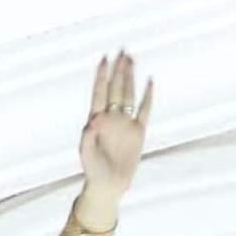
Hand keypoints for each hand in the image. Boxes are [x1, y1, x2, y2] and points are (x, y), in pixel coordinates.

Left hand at [79, 50, 152, 198]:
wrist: (108, 185)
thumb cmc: (93, 170)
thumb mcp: (86, 154)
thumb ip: (88, 137)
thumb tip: (95, 119)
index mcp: (97, 120)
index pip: (99, 92)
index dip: (101, 76)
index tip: (104, 58)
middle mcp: (112, 118)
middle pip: (115, 88)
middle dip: (118, 70)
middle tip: (121, 50)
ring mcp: (125, 123)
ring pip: (129, 94)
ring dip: (130, 77)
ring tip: (131, 59)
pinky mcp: (138, 132)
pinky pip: (145, 110)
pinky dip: (147, 96)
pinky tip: (149, 82)